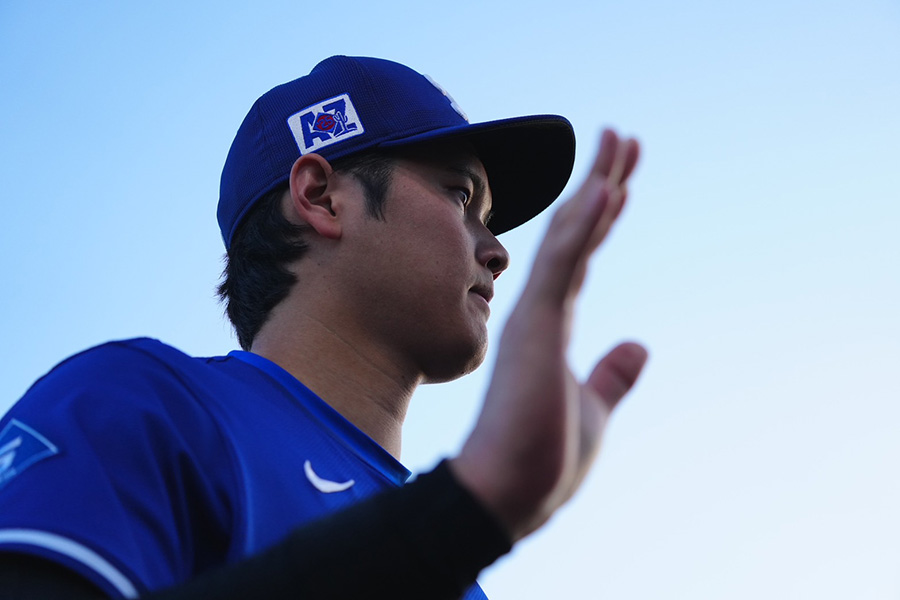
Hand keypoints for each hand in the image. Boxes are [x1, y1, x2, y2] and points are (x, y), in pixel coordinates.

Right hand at [451, 129, 647, 540]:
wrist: (508, 493)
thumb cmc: (545, 458)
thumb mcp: (594, 407)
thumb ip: (613, 374)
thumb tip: (639, 347)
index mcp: (554, 327)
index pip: (582, 256)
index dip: (602, 214)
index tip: (620, 178)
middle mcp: (543, 312)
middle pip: (577, 232)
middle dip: (603, 182)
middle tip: (624, 138)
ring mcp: (536, 316)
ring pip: (569, 236)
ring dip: (598, 186)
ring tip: (621, 141)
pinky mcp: (535, 328)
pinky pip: (563, 266)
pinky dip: (583, 226)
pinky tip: (606, 190)